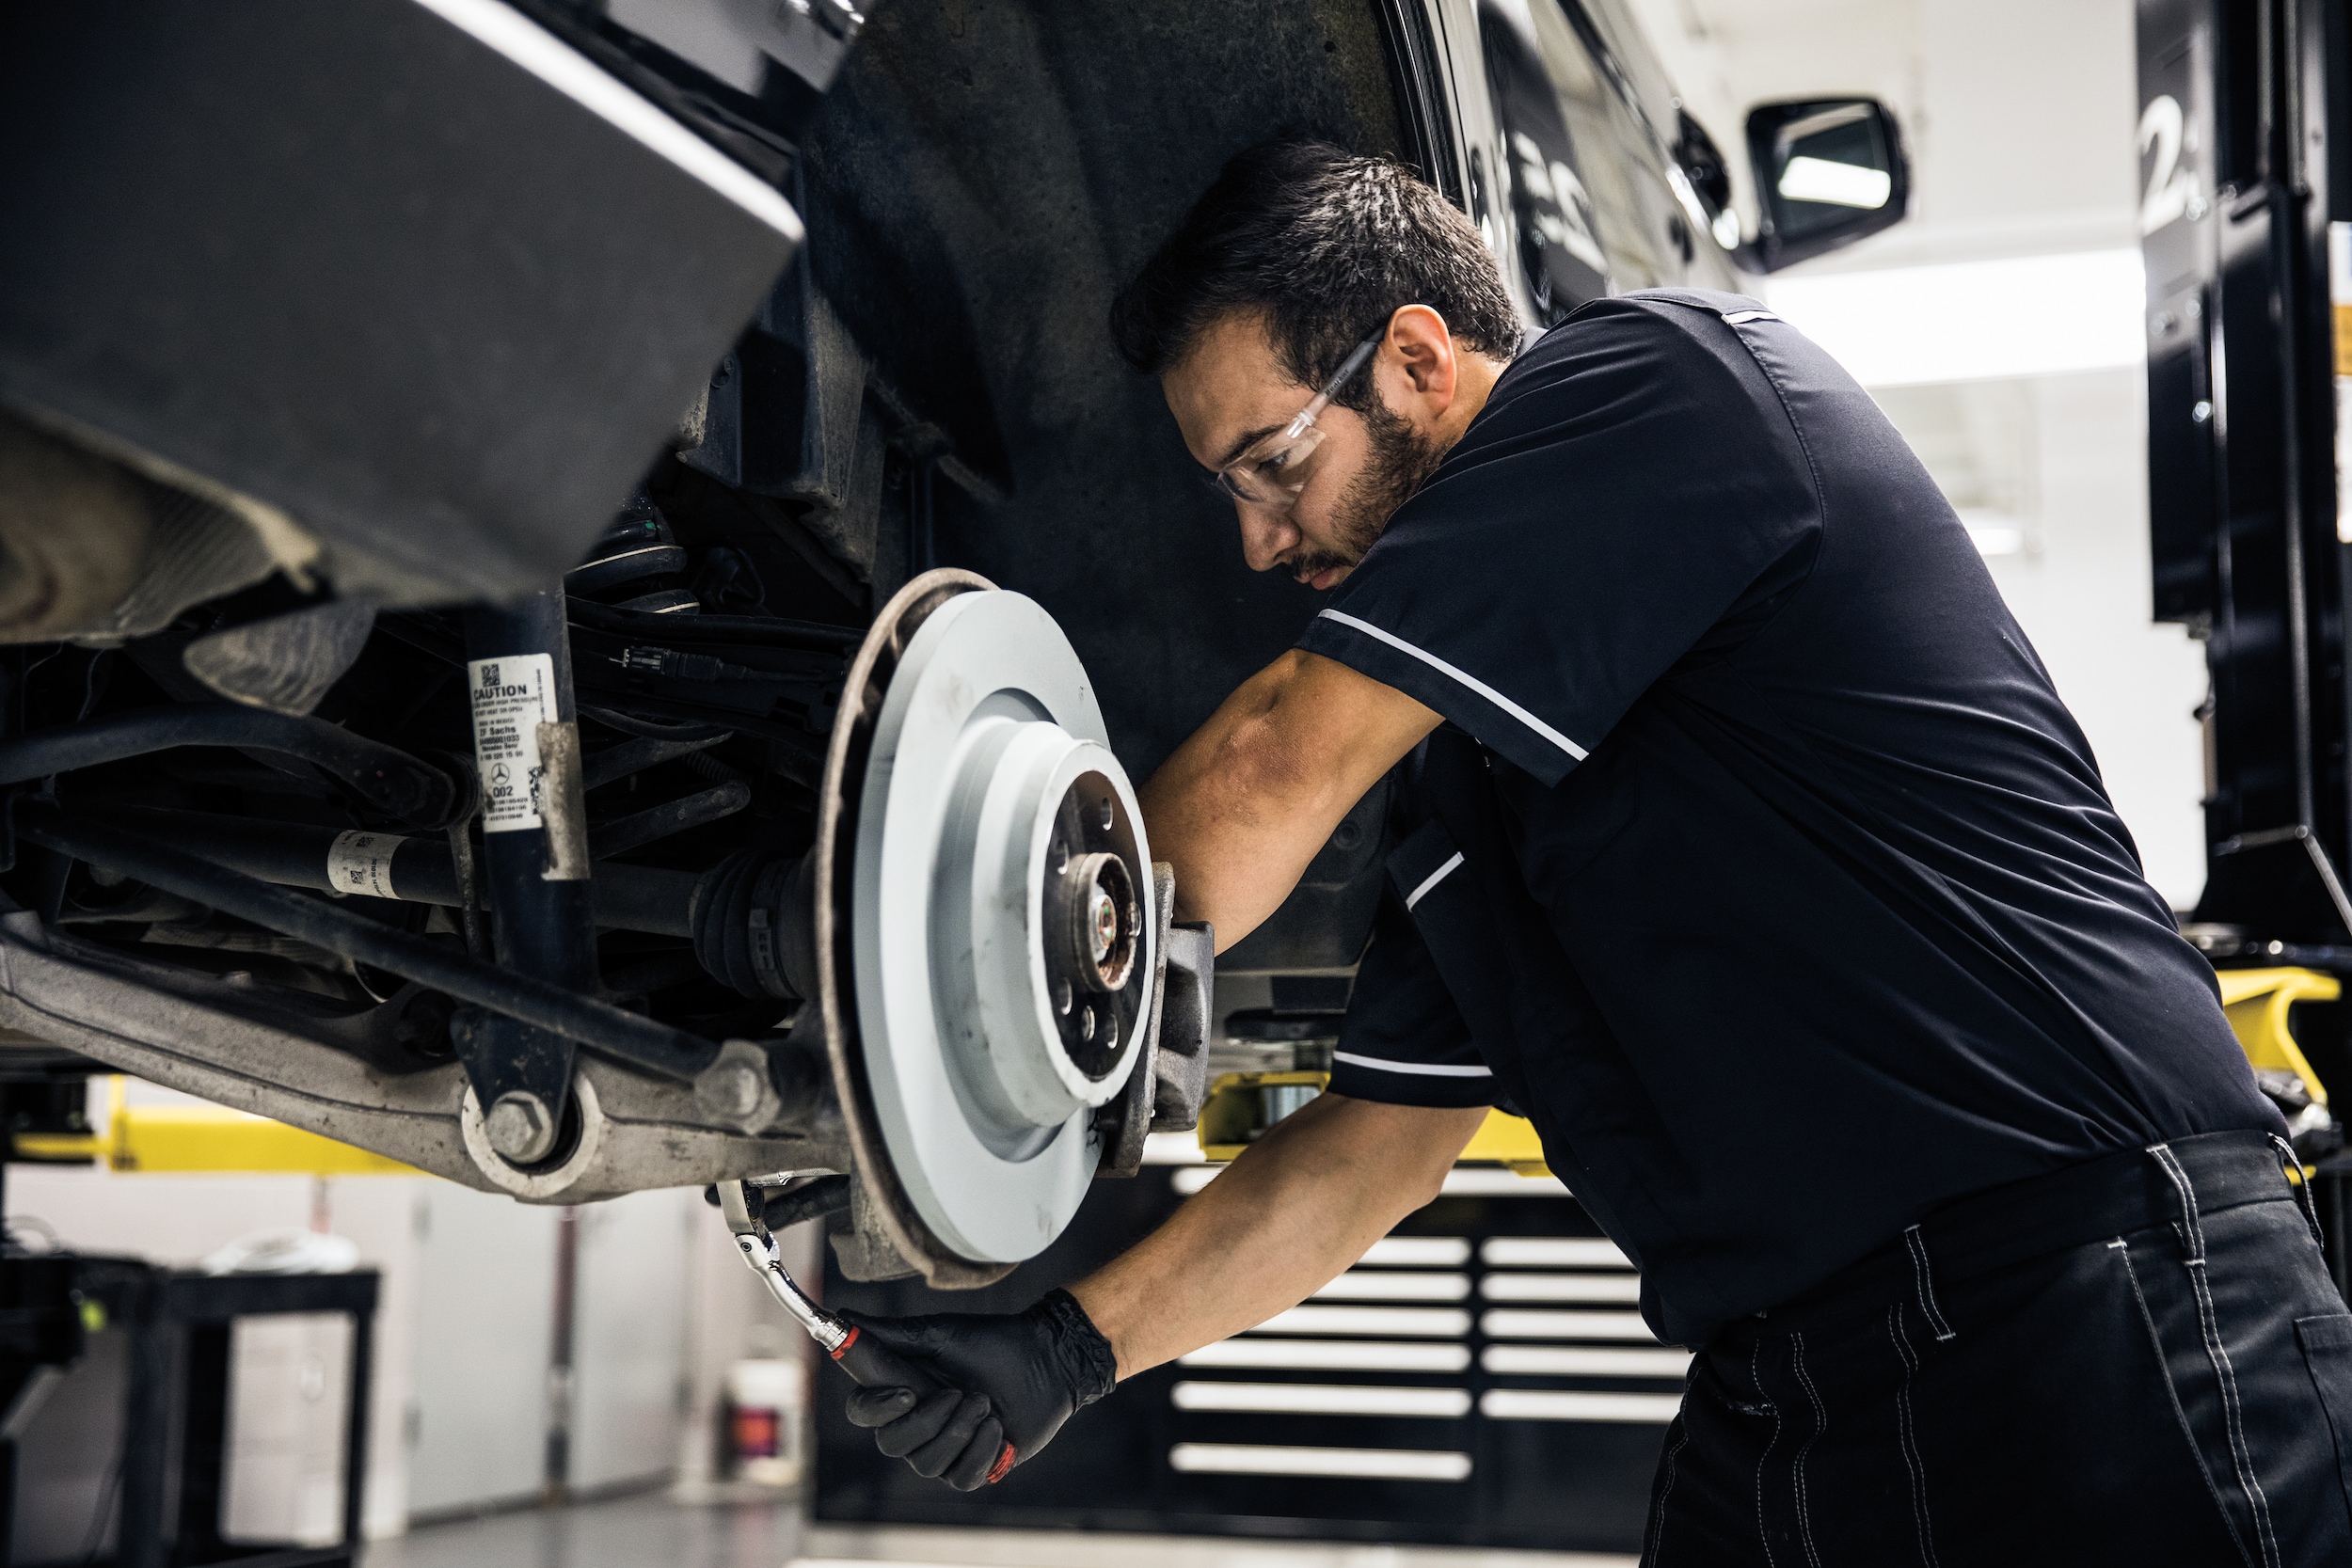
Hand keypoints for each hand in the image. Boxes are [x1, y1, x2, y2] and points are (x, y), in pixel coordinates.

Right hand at [837, 1289, 1114, 1490]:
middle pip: (891, 1444)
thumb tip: (843, 1317)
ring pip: (926, 1464)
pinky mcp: (974, 1468)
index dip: (876, 1408)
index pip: (862, 1412)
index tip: (907, 1392)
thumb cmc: (992, 1343)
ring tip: (986, 1402)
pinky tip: (997, 1427)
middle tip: (960, 1392)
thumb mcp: (940, 1334)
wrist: (1046, 1360)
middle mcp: (915, 1426)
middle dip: (928, 1420)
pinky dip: (981, 1449)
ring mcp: (944, 1451)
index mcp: (901, 1391)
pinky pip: (962, 1478)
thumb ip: (891, 1335)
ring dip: (960, 1430)